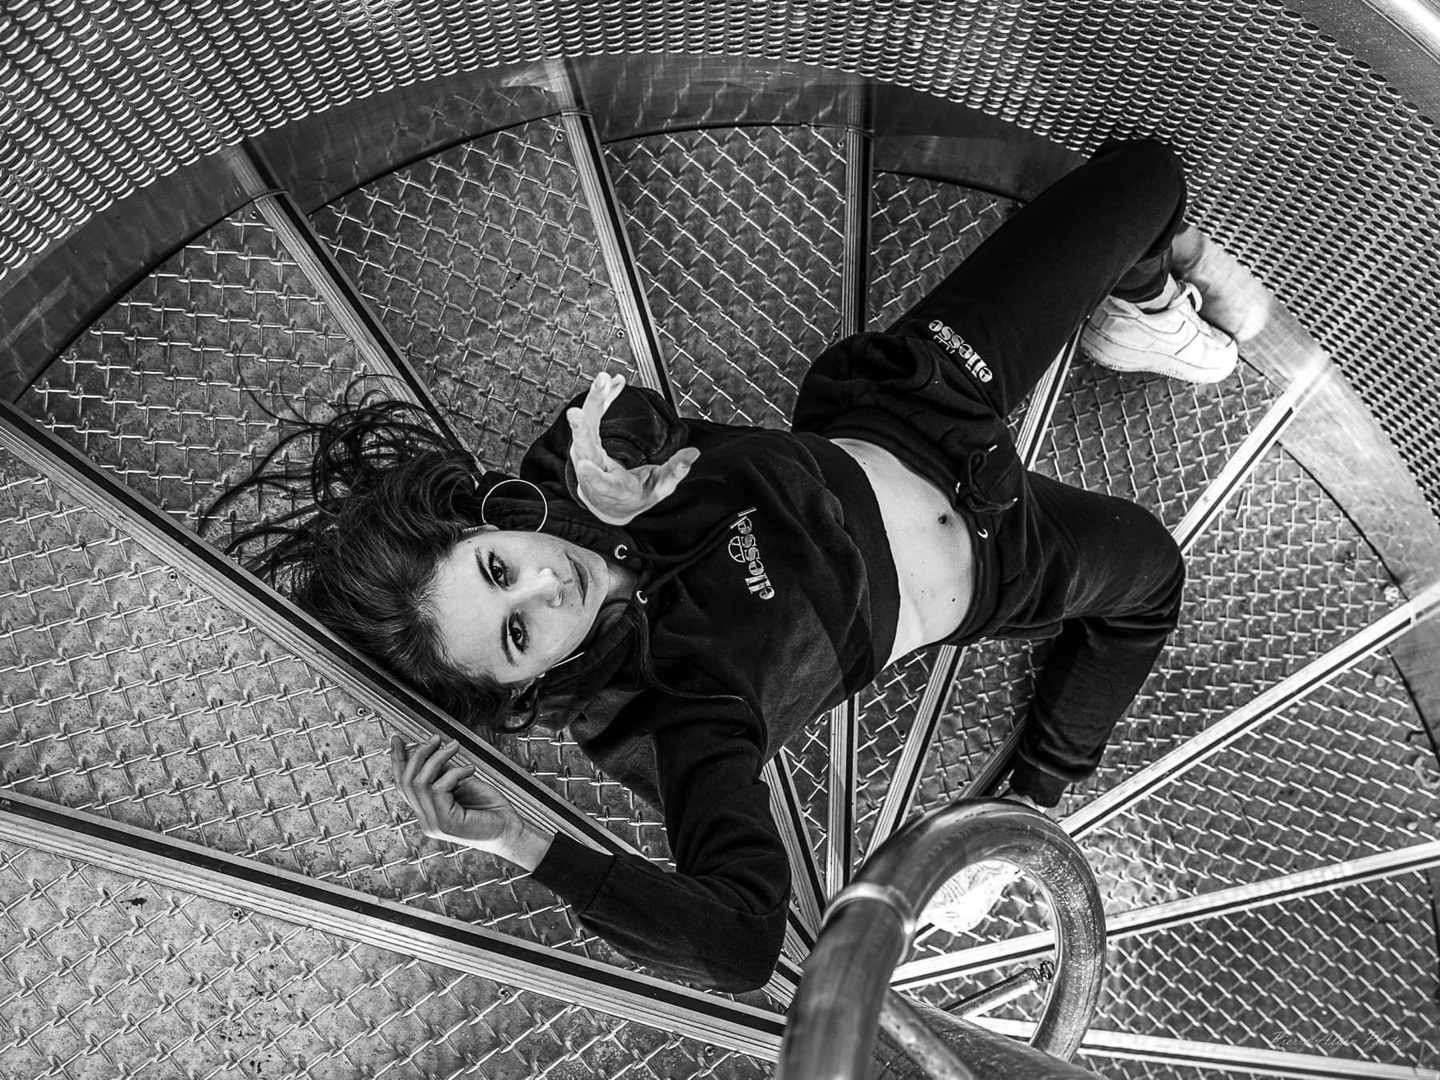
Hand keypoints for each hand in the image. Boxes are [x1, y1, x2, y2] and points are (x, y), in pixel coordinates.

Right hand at [391, 735, 516, 849]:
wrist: (509, 829)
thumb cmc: (489, 808)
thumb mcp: (461, 784)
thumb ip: (443, 772)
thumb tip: (432, 750)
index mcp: (427, 812)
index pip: (403, 785)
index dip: (397, 761)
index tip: (397, 739)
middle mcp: (426, 820)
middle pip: (406, 782)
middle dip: (419, 755)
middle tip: (436, 738)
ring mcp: (434, 824)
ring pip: (420, 783)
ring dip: (437, 758)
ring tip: (455, 746)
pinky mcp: (446, 823)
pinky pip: (439, 789)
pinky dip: (454, 772)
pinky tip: (470, 769)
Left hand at [568, 372, 698, 524]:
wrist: (609, 501)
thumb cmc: (635, 496)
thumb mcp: (658, 490)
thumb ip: (674, 472)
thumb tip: (694, 453)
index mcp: (611, 488)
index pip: (600, 483)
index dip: (592, 476)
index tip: (584, 466)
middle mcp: (592, 468)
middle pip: (584, 446)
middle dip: (582, 426)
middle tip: (578, 410)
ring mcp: (586, 452)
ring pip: (585, 425)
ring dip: (595, 400)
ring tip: (604, 379)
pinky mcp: (588, 437)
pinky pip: (594, 414)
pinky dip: (604, 397)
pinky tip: (615, 381)